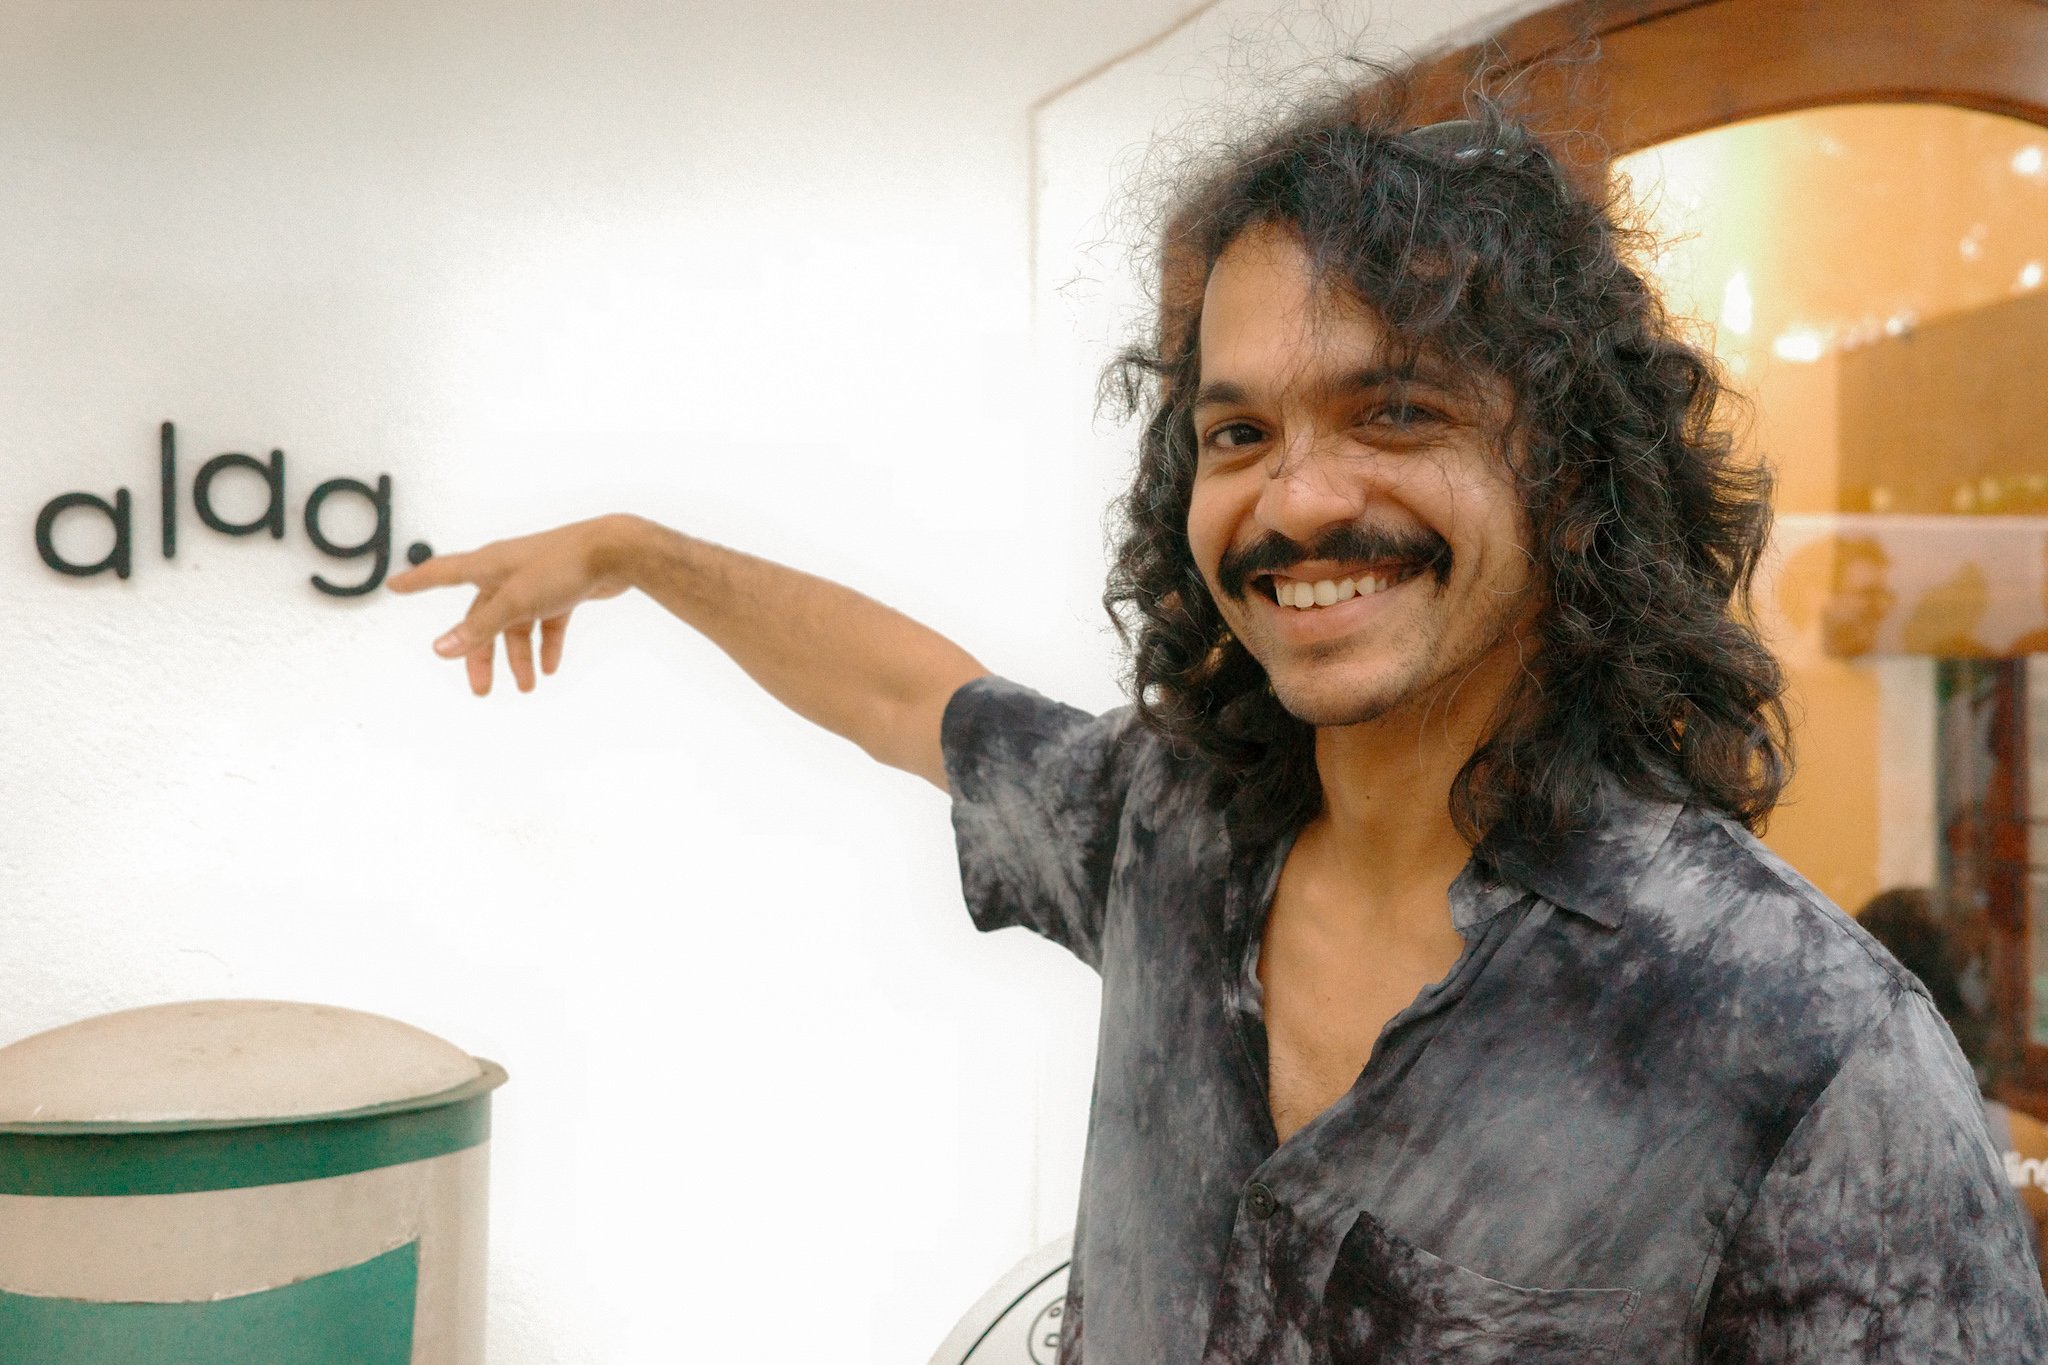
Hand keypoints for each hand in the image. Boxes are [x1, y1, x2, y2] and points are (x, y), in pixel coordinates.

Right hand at [387, 514, 640, 694]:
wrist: (614, 552)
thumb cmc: (562, 564)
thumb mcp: (514, 601)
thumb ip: (479, 627)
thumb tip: (442, 648)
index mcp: (487, 565)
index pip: (441, 572)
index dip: (417, 580)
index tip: (395, 585)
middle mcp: (507, 571)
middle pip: (482, 617)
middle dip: (481, 654)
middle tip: (481, 689)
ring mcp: (534, 581)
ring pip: (517, 625)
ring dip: (519, 656)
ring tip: (526, 686)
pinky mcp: (561, 590)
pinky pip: (547, 622)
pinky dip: (546, 645)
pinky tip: (550, 667)